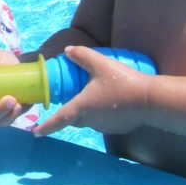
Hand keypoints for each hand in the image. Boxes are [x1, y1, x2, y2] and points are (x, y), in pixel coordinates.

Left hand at [33, 46, 151, 136]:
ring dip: (87, 111)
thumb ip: (81, 55)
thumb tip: (67, 51)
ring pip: (88, 120)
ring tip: (93, 94)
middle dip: (69, 112)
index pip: (59, 119)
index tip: (35, 132)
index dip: (46, 126)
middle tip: (69, 99)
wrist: (150, 99)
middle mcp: (90, 121)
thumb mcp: (100, 63)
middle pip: (73, 119)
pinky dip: (102, 113)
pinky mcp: (117, 128)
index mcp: (82, 107)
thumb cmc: (122, 81)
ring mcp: (104, 127)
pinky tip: (111, 101)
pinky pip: (103, 121)